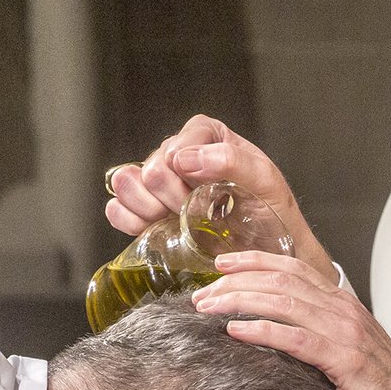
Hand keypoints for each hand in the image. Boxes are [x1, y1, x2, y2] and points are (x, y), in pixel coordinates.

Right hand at [104, 115, 338, 281]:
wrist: (269, 253)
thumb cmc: (274, 215)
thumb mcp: (266, 182)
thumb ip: (232, 160)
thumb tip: (185, 159)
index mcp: (206, 136)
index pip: (176, 147)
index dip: (187, 175)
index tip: (211, 195)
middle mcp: (179, 155)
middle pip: (150, 169)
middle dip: (173, 197)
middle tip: (198, 213)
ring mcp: (160, 184)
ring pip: (126, 184)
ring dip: (150, 208)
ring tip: (178, 221)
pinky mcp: (146, 212)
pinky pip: (116, 209)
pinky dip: (130, 221)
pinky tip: (155, 228)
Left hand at [192, 250, 390, 389]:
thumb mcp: (347, 354)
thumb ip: (318, 336)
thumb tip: (278, 333)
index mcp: (344, 305)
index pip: (294, 269)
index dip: (255, 261)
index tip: (222, 264)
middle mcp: (344, 310)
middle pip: (281, 280)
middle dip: (236, 282)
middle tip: (202, 293)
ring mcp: (345, 332)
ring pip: (283, 302)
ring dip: (239, 300)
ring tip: (208, 307)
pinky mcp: (344, 359)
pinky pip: (295, 338)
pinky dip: (262, 330)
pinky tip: (235, 331)